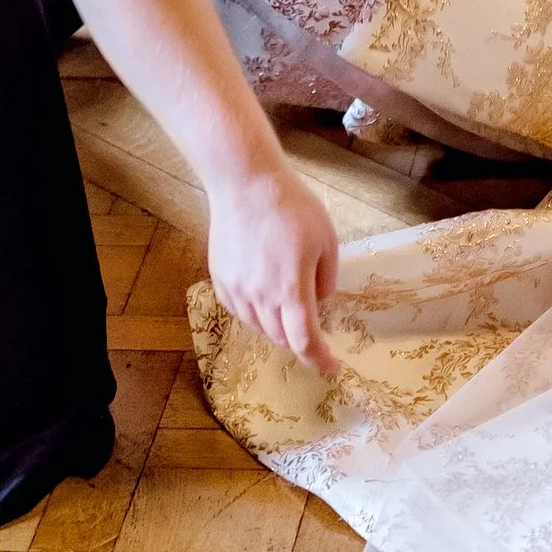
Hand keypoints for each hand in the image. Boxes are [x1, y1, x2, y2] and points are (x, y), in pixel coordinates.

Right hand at [207, 158, 339, 373]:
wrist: (245, 183)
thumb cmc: (292, 206)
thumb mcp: (327, 239)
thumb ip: (326, 278)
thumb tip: (317, 303)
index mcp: (290, 288)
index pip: (305, 341)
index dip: (319, 360)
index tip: (332, 368)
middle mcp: (260, 296)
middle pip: (281, 338)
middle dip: (300, 342)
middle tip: (313, 332)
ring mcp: (236, 290)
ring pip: (259, 328)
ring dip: (277, 329)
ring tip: (289, 311)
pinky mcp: (220, 280)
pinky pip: (240, 312)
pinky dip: (256, 315)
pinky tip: (264, 298)